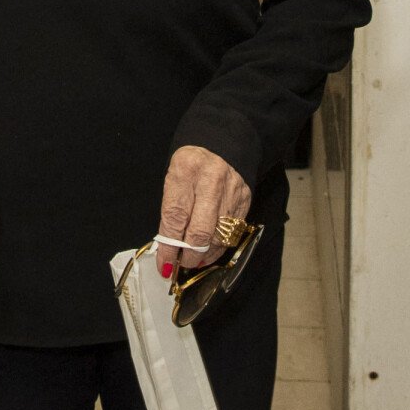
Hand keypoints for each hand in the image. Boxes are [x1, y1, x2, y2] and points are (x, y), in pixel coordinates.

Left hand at [156, 144, 250, 280]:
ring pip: (219, 237)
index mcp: (185, 170)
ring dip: (205, 255)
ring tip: (194, 260)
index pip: (175, 216)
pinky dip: (219, 247)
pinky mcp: (245, 201)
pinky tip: (209, 251)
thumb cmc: (190, 165)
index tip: (164, 263)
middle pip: (200, 231)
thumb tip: (168, 246)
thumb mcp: (174, 177)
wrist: (221, 146)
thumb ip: (172, 209)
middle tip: (181, 264)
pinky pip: (232, 233)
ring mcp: (231, 192)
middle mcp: (211, 181)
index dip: (169, 245)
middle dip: (189, 255)